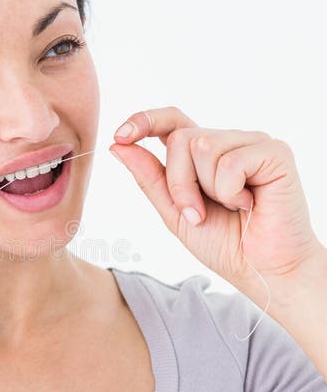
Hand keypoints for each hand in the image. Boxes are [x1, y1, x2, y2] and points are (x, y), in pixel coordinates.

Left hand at [109, 106, 323, 302]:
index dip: (145, 121)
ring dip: (205, 189)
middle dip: (179, 183)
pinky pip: (230, 161)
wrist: (263, 270)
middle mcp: (228, 141)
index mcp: (204, 153)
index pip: (171, 121)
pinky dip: (230, 191)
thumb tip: (117, 145)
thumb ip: (149, 178)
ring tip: (230, 207)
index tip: (120, 136)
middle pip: (180, 138)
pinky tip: (249, 204)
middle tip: (199, 214)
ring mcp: (252, 144)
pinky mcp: (274, 153)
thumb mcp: (174, 212)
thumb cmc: (226, 244)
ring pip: (202, 145)